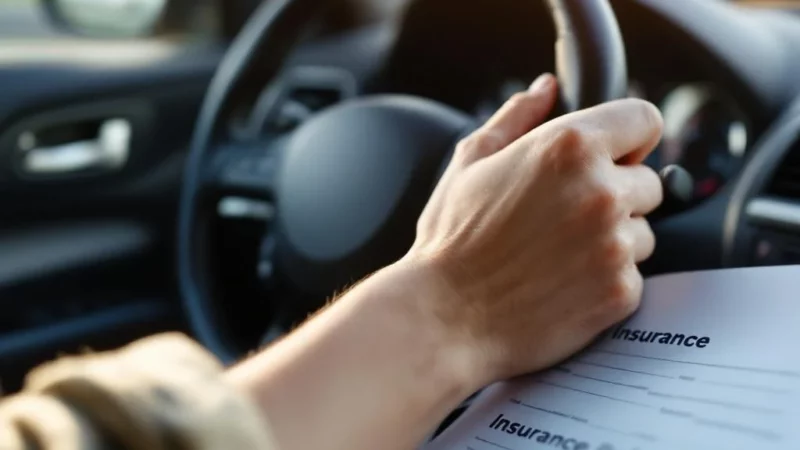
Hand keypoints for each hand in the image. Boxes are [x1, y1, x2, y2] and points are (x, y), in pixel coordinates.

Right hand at [405, 73, 663, 384]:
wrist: (444, 317)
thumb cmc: (451, 241)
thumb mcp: (470, 162)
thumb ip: (516, 116)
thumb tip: (546, 89)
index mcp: (569, 147)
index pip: (645, 119)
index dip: (627, 138)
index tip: (611, 156)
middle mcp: (601, 190)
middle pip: (648, 182)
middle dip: (616, 194)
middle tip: (564, 217)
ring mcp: (615, 244)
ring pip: (642, 232)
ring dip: (613, 240)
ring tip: (557, 255)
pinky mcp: (620, 291)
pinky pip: (632, 276)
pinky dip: (605, 280)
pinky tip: (561, 284)